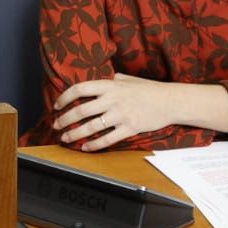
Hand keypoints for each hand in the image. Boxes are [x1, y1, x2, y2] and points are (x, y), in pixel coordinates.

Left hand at [51, 73, 175, 150]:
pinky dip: (94, 145)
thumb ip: (111, 81)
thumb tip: (98, 83)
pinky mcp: (130, 128)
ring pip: (91, 127)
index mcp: (110, 85)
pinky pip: (108, 139)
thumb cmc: (149, 89)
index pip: (80, 89)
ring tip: (65, 138)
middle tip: (56, 126)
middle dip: (65, 120)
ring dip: (75, 134)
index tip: (57, 105)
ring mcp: (121, 115)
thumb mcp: (127, 80)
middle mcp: (113, 99)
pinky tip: (85, 148)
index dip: (65, 98)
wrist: (170, 101)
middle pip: (81, 111)